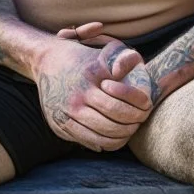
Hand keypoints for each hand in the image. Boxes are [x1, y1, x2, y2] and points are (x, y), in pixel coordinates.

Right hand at [35, 37, 152, 151]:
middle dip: (133, 123)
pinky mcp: (59, 125)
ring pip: (102, 137)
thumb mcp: (104, 50)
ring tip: (131, 128)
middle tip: (141, 119)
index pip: (119, 102)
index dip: (139, 106)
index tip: (147, 104)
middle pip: (112, 122)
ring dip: (122, 136)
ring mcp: (65, 114)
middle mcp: (75, 98)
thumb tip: (135, 67)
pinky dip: (105, 143)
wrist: (46, 61)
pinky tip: (115, 136)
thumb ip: (124, 58)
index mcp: (88, 79)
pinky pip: (88, 142)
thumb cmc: (82, 56)